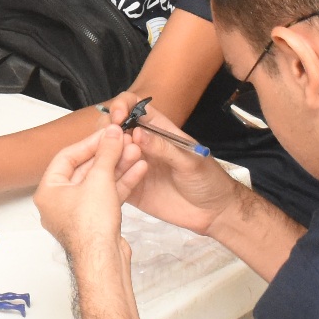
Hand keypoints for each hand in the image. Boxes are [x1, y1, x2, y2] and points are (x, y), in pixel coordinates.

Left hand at [34, 124, 131, 263]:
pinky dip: (121, 184)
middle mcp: (59, 202)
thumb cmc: (91, 226)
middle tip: (124, 140)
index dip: (89, 142)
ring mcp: (78, 214)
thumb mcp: (99, 180)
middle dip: (107, 155)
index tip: (107, 132)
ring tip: (136, 152)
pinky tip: (138, 170)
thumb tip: (111, 133)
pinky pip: (106, 197)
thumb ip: (106, 153)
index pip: (67, 156)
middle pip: (84, 169)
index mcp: (48, 191)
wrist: (103, 261)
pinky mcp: (95, 223)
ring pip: (98, 183)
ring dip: (118, 167)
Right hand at [111, 106, 238, 238]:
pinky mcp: (130, 188)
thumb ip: (164, 148)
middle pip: (114, 127)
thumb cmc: (208, 179)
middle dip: (108, 129)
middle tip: (111, 141)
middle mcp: (141, 144)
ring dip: (106, 153)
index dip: (122, 105)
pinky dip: (105, 177)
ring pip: (108, 152)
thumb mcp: (190, 161)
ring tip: (115, 162)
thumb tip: (136, 133)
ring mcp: (133, 165)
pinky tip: (110, 181)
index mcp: (157, 129)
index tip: (117, 116)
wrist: (213, 213)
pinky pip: (112, 179)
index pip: (134, 106)